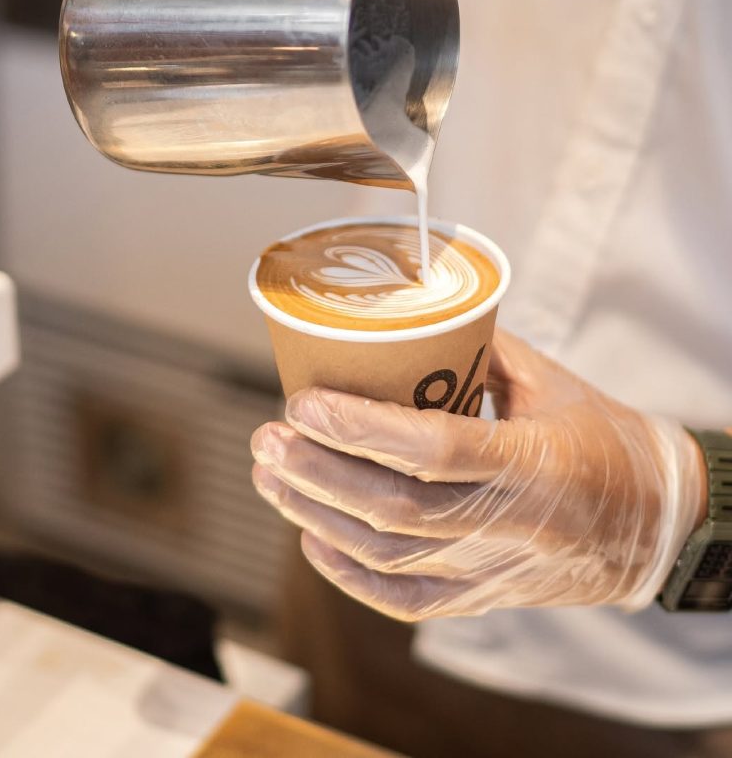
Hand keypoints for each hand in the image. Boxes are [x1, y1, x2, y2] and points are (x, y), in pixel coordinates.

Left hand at [251, 329, 705, 620]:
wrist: (652, 523)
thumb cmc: (600, 437)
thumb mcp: (550, 380)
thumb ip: (477, 349)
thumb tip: (399, 322)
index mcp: (535, 460)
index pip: (433, 449)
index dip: (360, 427)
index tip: (305, 402)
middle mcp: (511, 523)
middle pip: (394, 508)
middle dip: (317, 473)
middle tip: (269, 438)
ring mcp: (493, 567)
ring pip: (387, 554)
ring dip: (316, 515)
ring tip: (270, 475)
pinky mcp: (483, 595)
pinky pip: (406, 598)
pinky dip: (349, 574)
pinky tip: (311, 537)